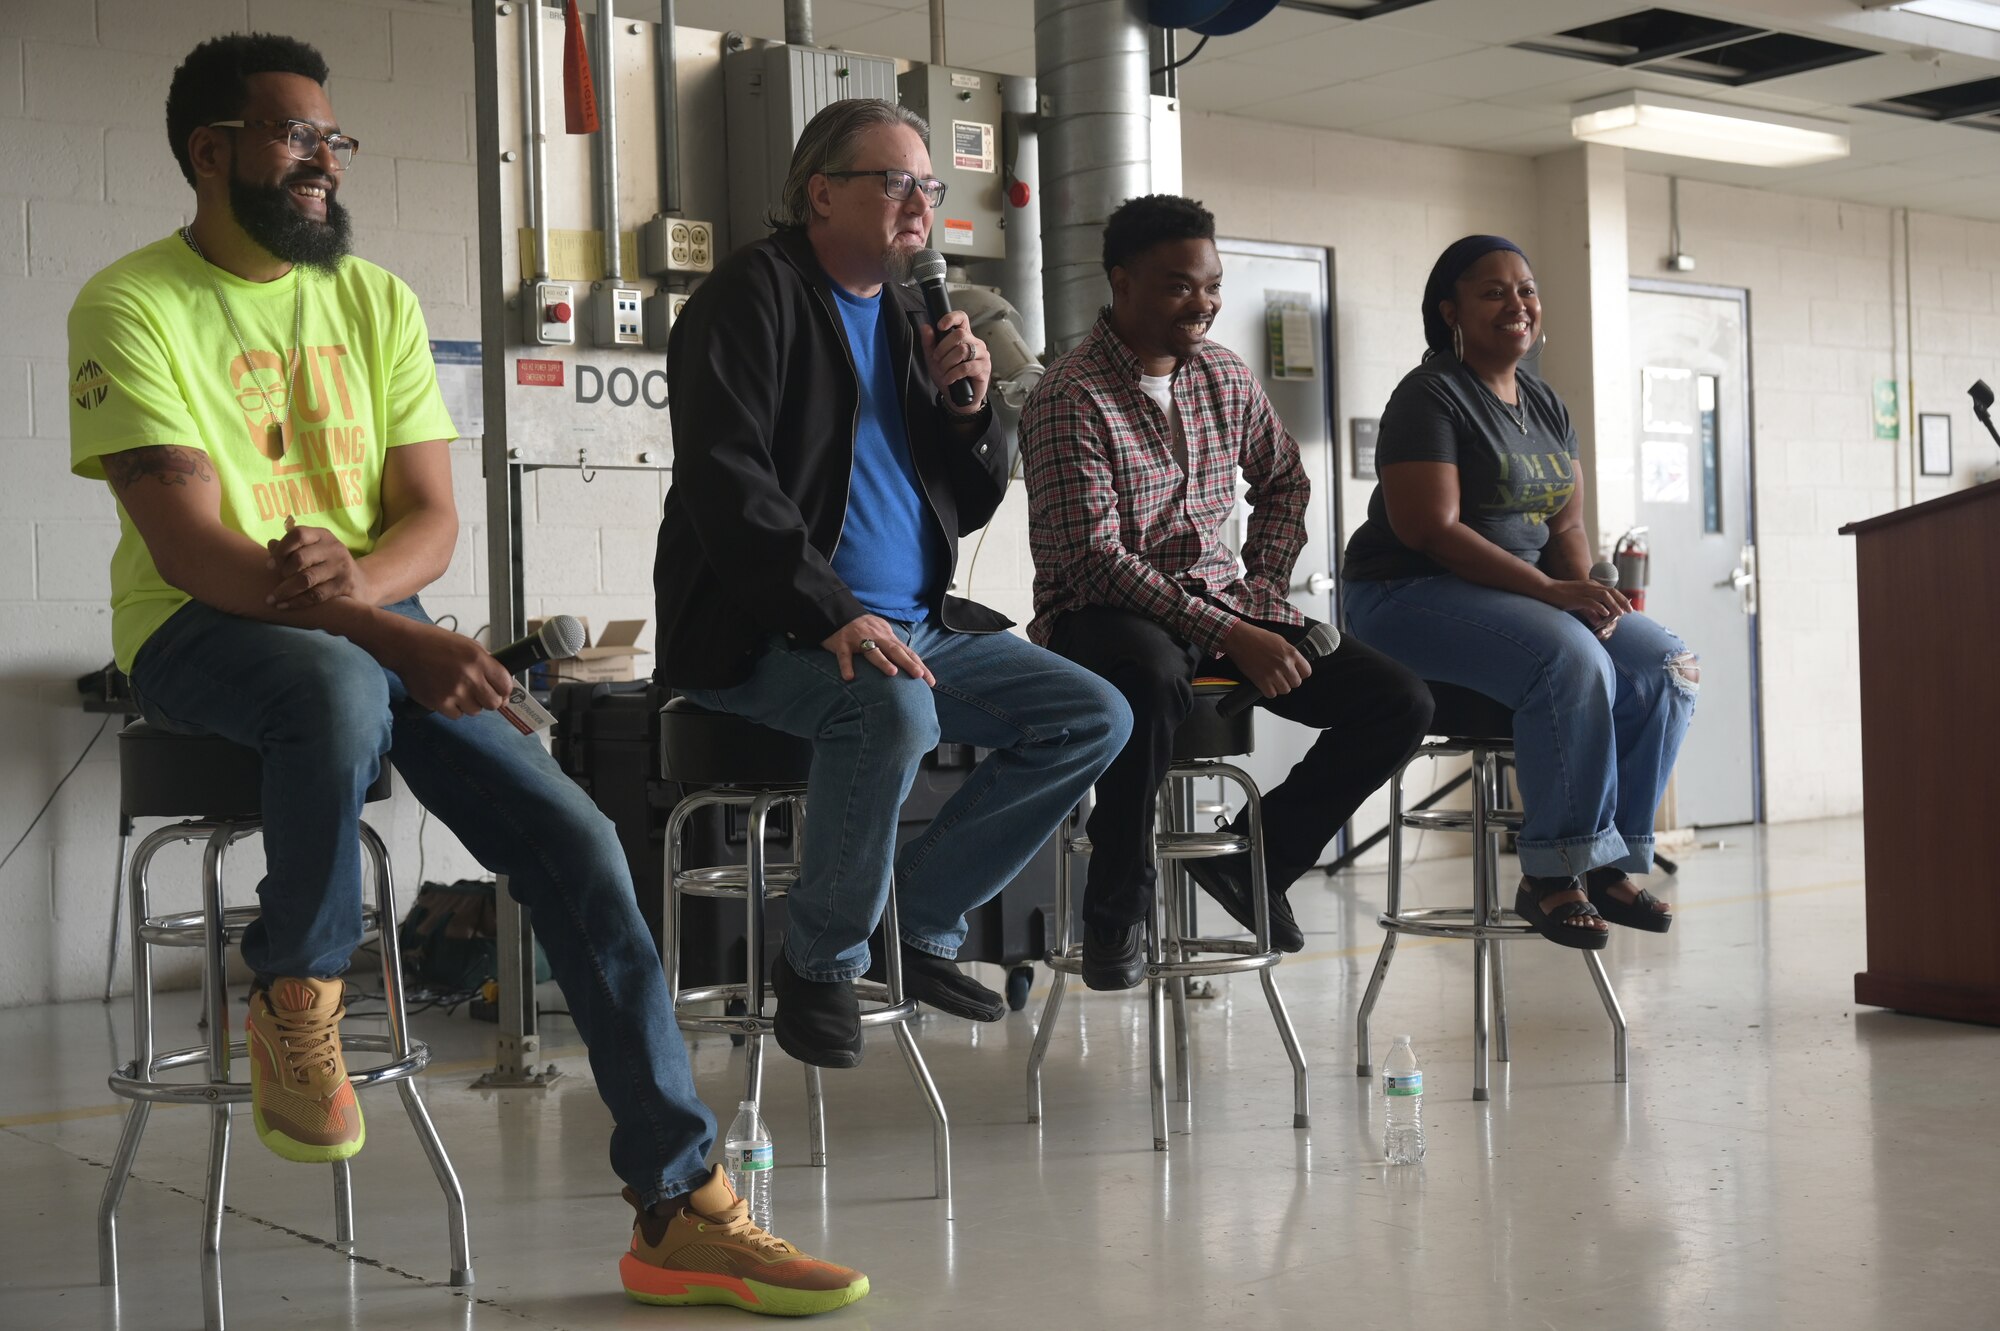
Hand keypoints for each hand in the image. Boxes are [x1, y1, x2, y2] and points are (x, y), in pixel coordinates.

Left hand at [267, 516, 370, 609]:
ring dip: (285, 590)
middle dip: (283, 572)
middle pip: (300, 558)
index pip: (298, 534)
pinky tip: (284, 606)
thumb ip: (292, 548)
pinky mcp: (344, 586)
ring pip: (306, 579)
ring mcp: (340, 567)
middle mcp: (334, 548)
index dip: (281, 549)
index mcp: (323, 535)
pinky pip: (315, 595)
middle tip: (275, 582)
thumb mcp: (314, 551)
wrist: (361, 583)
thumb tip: (271, 545)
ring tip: (272, 599)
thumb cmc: (328, 565)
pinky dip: (296, 602)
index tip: (269, 565)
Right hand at [379, 620, 512, 718]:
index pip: (505, 684)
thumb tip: (501, 682)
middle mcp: (469, 676)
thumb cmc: (436, 644)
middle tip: (484, 697)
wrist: (406, 647)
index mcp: (479, 659)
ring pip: (475, 711)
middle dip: (492, 701)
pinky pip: (457, 715)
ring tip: (460, 692)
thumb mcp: (467, 644)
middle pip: (494, 703)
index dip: (506, 691)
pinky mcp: (439, 702)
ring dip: (471, 704)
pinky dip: (455, 709)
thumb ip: (485, 662)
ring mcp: (454, 691)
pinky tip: (448, 696)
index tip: (503, 693)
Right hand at [821, 615, 933, 685]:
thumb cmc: (863, 627)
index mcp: (887, 636)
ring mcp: (858, 640)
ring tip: (892, 673)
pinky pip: (844, 656)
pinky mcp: (842, 644)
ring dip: (882, 662)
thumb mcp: (881, 632)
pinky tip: (849, 678)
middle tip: (919, 676)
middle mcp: (876, 637)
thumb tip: (911, 660)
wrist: (837, 612)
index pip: (906, 652)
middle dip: (908, 663)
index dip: (919, 666)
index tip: (931, 681)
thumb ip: (893, 645)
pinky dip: (846, 666)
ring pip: (872, 651)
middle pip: (894, 651)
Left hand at [919, 311, 990, 414]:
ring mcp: (981, 355)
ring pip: (962, 350)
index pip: (962, 318)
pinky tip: (949, 379)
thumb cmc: (949, 376)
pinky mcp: (984, 368)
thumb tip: (925, 327)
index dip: (951, 318)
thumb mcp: (933, 359)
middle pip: (960, 334)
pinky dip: (953, 374)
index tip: (940, 326)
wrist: (958, 398)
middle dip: (943, 348)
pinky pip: (966, 367)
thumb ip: (929, 343)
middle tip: (937, 360)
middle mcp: (975, 343)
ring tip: (944, 372)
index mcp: (964, 336)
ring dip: (947, 363)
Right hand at [1219, 620, 1310, 699]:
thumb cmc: (1257, 637)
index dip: (1301, 674)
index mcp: (1291, 653)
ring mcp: (1273, 673)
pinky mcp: (1261, 680)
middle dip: (1290, 681)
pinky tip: (1266, 684)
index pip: (1307, 672)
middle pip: (1296, 683)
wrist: (1240, 639)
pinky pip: (1271, 694)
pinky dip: (1269, 691)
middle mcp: (1284, 664)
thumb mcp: (1280, 641)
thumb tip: (1296, 663)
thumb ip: (1290, 653)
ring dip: (1280, 687)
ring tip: (1273, 680)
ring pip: (1285, 690)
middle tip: (1282, 676)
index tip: (1296, 673)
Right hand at [1538, 578, 1630, 637]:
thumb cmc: (1561, 597)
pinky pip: (1592, 602)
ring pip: (1605, 596)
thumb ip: (1590, 611)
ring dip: (1614, 605)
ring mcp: (1584, 591)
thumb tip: (1599, 621)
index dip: (1621, 599)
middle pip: (1612, 592)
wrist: (1546, 590)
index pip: (1611, 591)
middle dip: (1622, 602)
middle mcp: (1590, 586)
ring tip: (1621, 614)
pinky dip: (1600, 608)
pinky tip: (1606, 615)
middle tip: (1630, 611)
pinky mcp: (1577, 598)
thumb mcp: (1579, 603)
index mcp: (1591, 585)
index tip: (1628, 607)